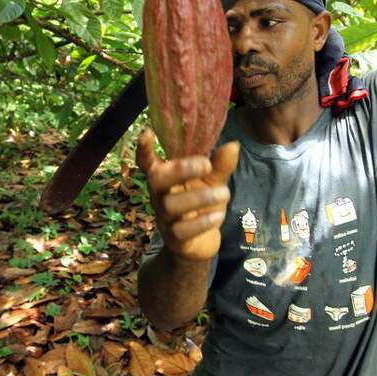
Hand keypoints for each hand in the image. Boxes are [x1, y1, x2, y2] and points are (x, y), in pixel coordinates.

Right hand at [136, 129, 238, 261]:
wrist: (201, 243)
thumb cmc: (202, 204)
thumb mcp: (213, 182)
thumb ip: (220, 165)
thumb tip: (232, 145)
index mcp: (165, 178)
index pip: (147, 163)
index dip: (144, 149)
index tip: (147, 132)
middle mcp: (159, 196)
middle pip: (156, 180)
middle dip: (179, 170)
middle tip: (206, 164)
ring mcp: (164, 218)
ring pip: (171, 205)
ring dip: (200, 197)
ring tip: (225, 193)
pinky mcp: (175, 238)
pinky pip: (182, 230)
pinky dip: (202, 222)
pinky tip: (218, 216)